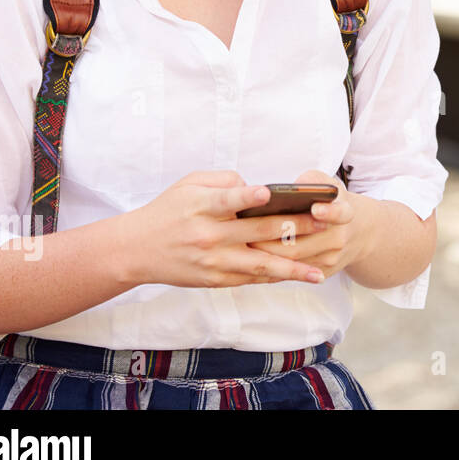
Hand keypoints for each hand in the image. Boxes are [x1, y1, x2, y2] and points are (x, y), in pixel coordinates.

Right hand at [124, 170, 327, 288]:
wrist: (135, 249)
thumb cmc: (169, 210)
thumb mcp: (189, 184)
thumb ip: (225, 180)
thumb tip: (259, 190)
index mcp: (202, 207)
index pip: (228, 200)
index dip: (247, 197)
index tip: (268, 193)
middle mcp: (209, 236)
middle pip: (256, 233)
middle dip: (293, 228)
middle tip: (323, 223)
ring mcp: (213, 261)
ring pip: (260, 266)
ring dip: (292, 269)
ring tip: (318, 272)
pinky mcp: (215, 279)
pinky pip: (250, 279)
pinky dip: (274, 278)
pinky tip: (296, 277)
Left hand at [246, 170, 369, 279]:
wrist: (359, 233)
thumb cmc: (333, 202)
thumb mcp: (329, 185)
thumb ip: (310, 183)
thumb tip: (283, 191)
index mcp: (346, 212)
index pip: (340, 213)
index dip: (329, 212)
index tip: (316, 208)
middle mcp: (340, 238)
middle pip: (302, 243)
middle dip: (273, 238)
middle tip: (247, 231)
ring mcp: (331, 258)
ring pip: (292, 260)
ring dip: (265, 253)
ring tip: (242, 242)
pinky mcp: (323, 272)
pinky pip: (293, 272)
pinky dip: (272, 264)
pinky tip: (253, 256)